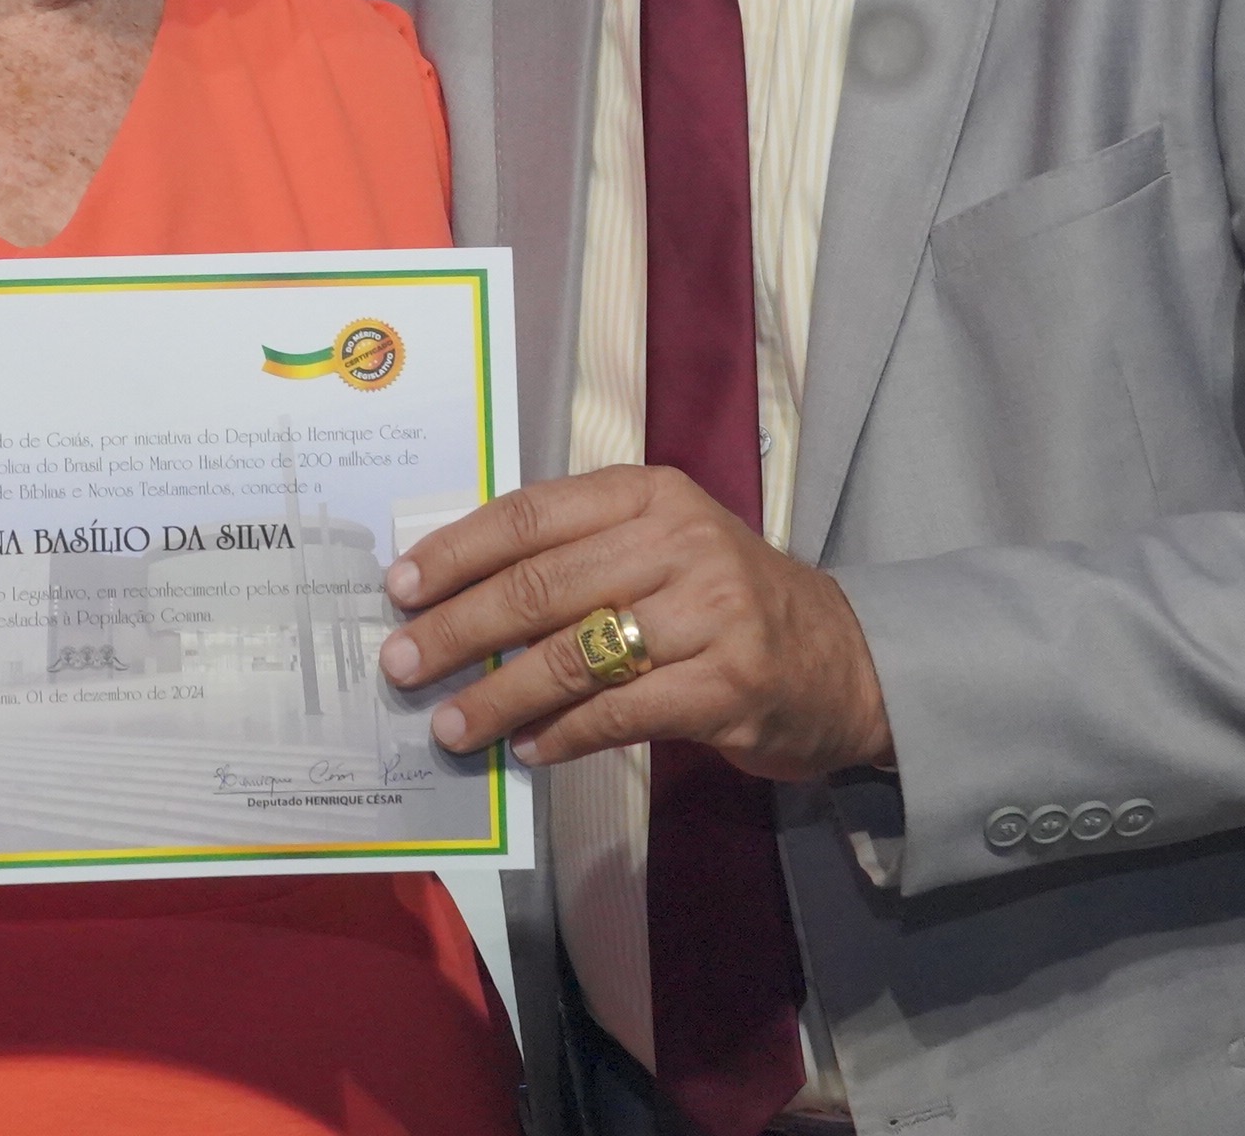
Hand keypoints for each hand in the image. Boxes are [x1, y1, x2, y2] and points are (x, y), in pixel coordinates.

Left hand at [377, 466, 893, 781]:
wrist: (845, 661)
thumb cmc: (724, 601)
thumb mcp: (658, 548)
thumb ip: (575, 556)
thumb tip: (454, 594)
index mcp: (649, 495)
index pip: (530, 515)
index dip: (456, 552)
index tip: (399, 587)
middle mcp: (680, 542)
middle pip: (539, 586)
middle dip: (457, 630)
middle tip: (401, 666)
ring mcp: (709, 614)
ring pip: (572, 658)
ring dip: (498, 697)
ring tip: (451, 725)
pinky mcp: (727, 686)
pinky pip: (618, 713)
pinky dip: (561, 736)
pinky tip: (526, 750)